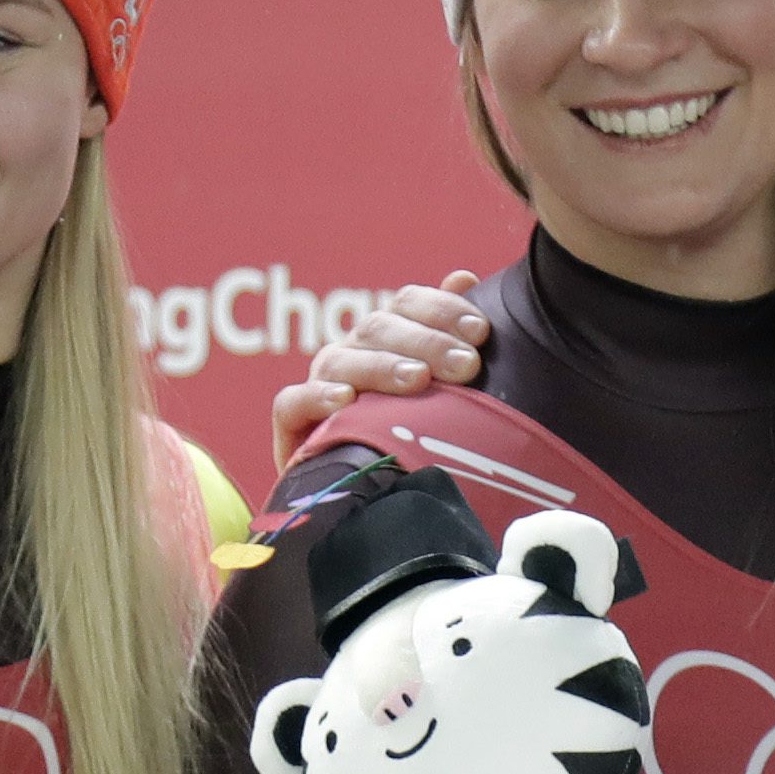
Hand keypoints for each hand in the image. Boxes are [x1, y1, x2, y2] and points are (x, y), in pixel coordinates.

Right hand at [268, 272, 493, 477]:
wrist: (362, 498)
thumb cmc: (409, 435)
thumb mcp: (438, 389)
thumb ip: (445, 332)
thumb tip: (463, 276)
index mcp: (387, 336)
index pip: (409, 303)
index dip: (442, 309)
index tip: (481, 331)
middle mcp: (352, 352)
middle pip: (380, 328)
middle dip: (427, 343)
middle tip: (467, 365)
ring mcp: (320, 384)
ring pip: (341, 361)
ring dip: (381, 367)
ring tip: (417, 380)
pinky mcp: (293, 424)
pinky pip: (293, 403)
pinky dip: (317, 398)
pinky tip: (346, 401)